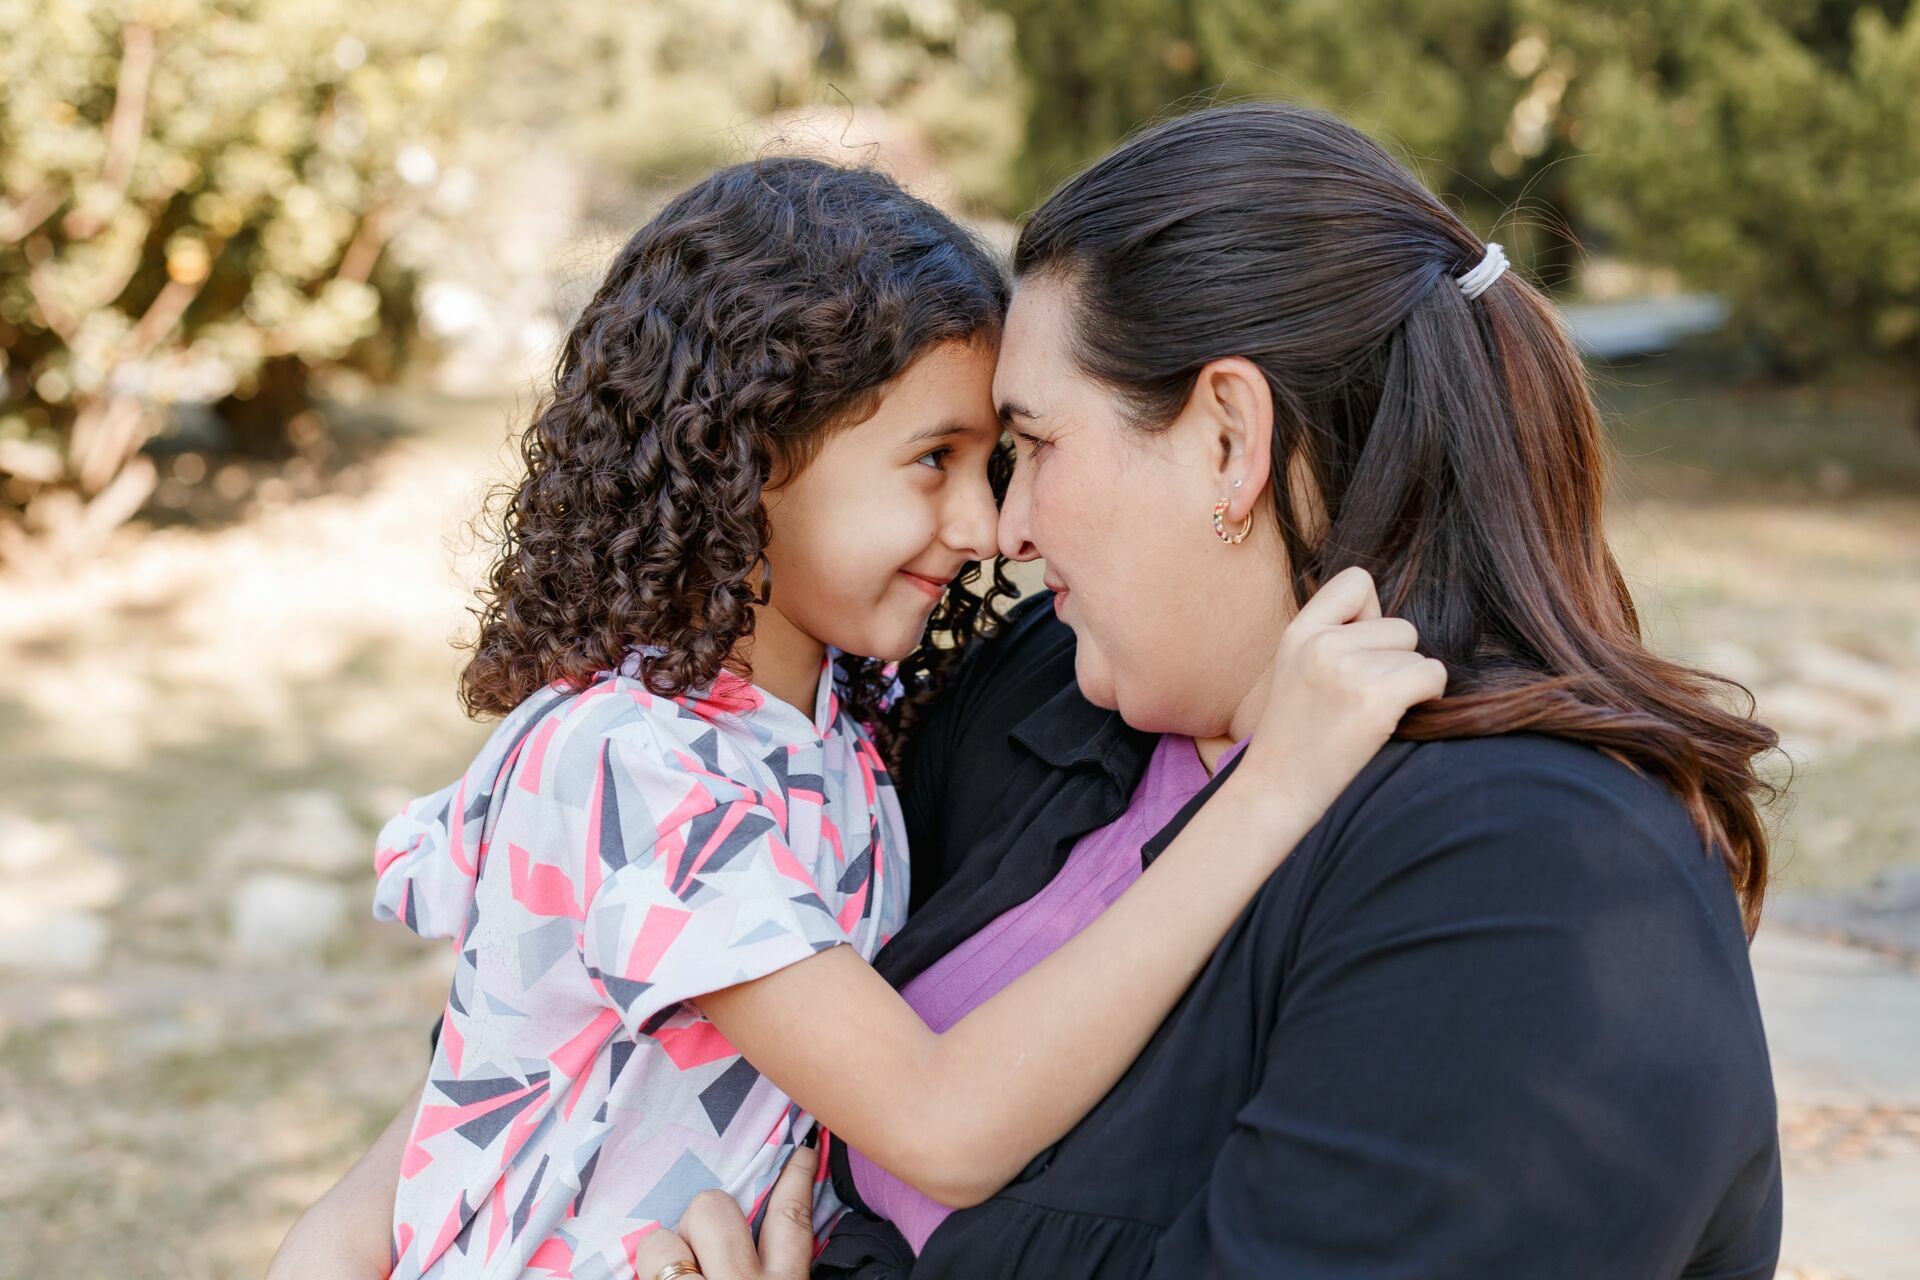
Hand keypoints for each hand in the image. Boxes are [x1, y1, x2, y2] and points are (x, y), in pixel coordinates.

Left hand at [632, 1143, 817, 1279]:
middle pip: (713, 1208)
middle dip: (699, 1219)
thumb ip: (771, 1269)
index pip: (791, 1218)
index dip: (796, 1176)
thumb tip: (751, 1232)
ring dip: (663, 1255)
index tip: (801, 1148)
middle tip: (700, 1246)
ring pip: (661, 1241)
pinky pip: (637, 1269)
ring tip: (672, 1274)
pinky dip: (645, 1276)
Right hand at [1237, 566, 1445, 812]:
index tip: (1358, 652)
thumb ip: (1331, 634)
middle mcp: (1321, 643)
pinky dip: (1428, 698)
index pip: (1357, 582)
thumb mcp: (1295, 666)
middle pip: (1400, 627)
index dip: (1372, 615)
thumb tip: (1386, 617)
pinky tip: (1397, 719)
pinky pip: (1432, 677)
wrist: (1278, 790)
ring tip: (1367, 715)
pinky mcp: (1374, 702)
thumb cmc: (1295, 735)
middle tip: (1359, 698)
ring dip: (1406, 686)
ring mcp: (1347, 671)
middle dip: (1393, 661)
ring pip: (1417, 656)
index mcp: (1299, 631)